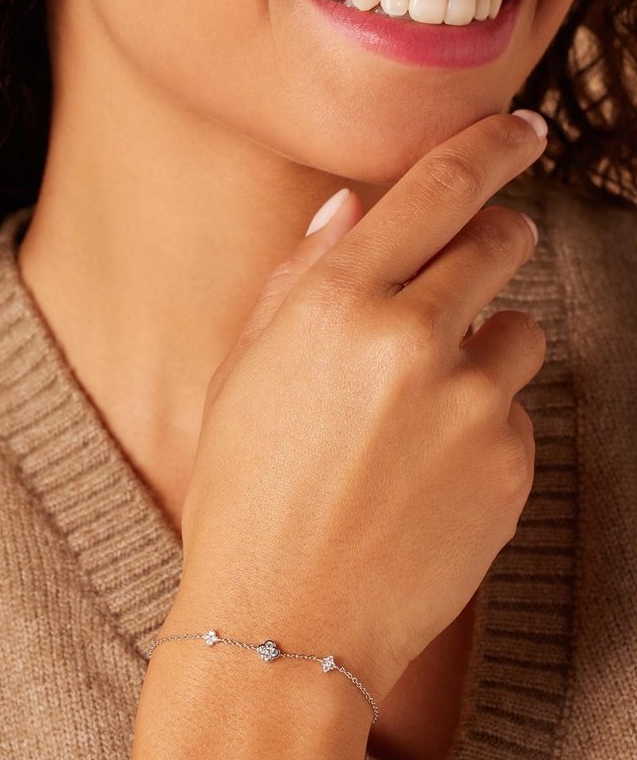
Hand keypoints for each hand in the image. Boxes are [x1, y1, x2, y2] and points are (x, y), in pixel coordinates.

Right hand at [173, 112, 546, 704]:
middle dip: (493, 246)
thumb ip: (296, 284)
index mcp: (333, 306)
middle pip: (499, 244)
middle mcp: (411, 339)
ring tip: (418, 423)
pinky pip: (516, 418)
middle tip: (470, 276)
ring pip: (518, 336)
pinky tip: (427, 482)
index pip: (436, 188)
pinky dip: (484, 434)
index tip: (517, 133)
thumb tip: (348, 211)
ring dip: (482, 355)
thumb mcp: (240, 382)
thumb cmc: (245, 505)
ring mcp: (469, 405)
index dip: (488, 146)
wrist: (286, 626)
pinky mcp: (509, 466)